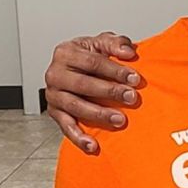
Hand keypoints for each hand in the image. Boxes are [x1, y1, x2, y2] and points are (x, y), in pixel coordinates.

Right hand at [44, 33, 140, 153]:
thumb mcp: (102, 43)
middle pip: (83, 84)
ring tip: (120, 119)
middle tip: (132, 97)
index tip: (135, 78)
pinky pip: (66, 127)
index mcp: (65, 53)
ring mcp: (53, 95)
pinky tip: (93, 145)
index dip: (115, 70)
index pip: (93, 62)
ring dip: (99, 114)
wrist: (73, 67)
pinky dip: (78, 137)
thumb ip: (116, 43)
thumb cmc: (89, 55)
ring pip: (75, 106)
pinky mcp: (55, 113)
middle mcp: (55, 74)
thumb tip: (128, 52)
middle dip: (110, 92)